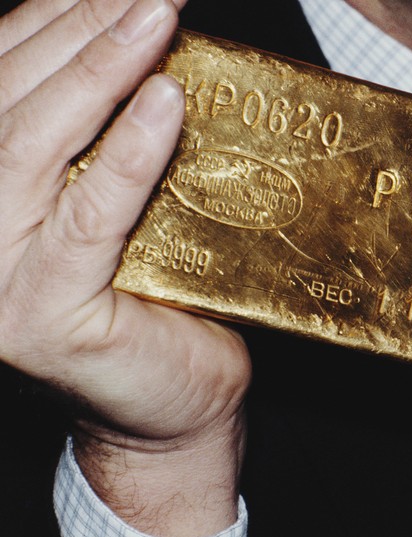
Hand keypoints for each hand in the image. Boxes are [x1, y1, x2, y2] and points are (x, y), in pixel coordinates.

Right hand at [0, 1, 250, 536]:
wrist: (174, 402)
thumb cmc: (159, 297)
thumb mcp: (122, 203)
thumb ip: (105, 140)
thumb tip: (141, 50)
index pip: (2, 85)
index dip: (50, 21)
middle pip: (13, 104)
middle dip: (81, 30)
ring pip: (36, 148)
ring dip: (100, 70)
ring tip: (155, 15)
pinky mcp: (42, 312)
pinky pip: (89, 218)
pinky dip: (127, 156)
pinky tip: (163, 101)